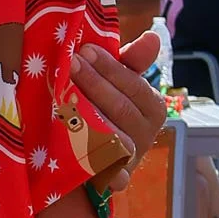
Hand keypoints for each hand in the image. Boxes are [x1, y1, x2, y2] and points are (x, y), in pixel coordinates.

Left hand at [71, 33, 166, 175]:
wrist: (81, 160)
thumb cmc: (99, 111)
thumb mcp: (114, 85)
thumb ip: (129, 63)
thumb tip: (153, 36)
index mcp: (151, 108)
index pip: (135, 85)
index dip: (110, 68)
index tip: (85, 50)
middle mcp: (145, 134)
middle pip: (123, 109)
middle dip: (95, 85)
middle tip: (70, 63)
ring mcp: (131, 158)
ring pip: (117, 139)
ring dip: (92, 120)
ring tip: (65, 98)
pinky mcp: (115, 180)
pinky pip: (115, 177)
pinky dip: (110, 173)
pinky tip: (92, 162)